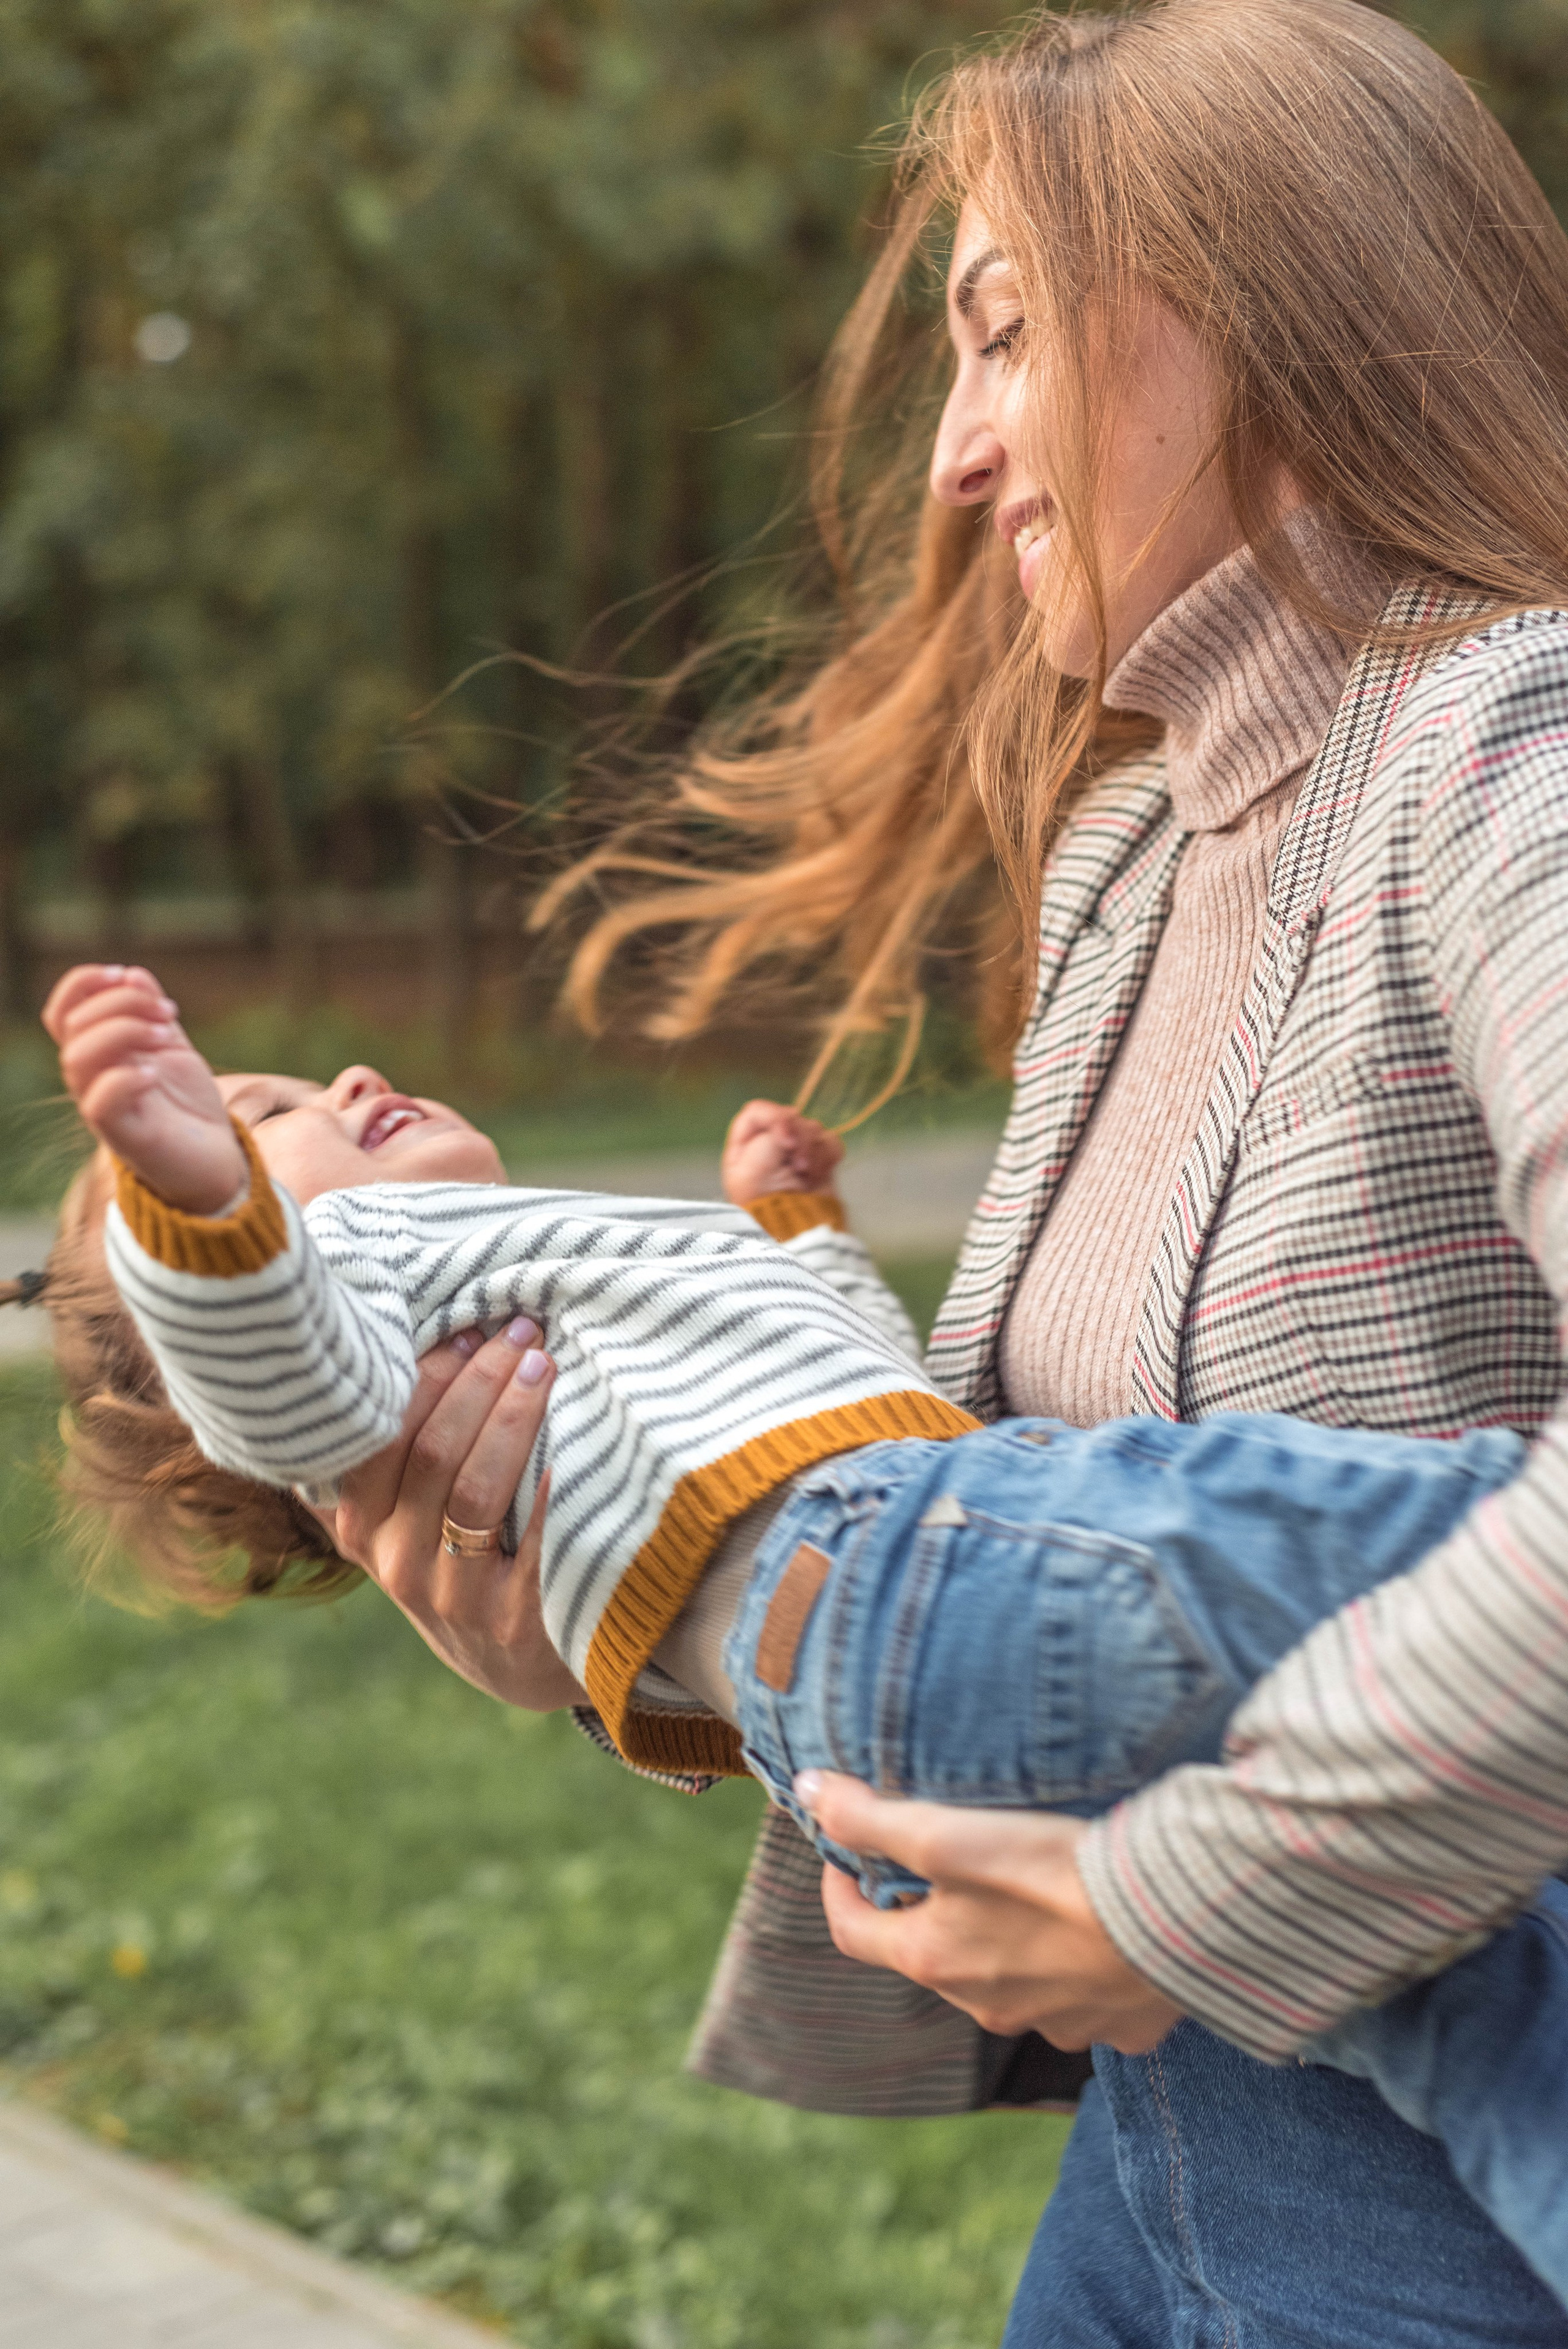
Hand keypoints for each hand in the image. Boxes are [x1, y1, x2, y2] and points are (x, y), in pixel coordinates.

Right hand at [42, 962, 244, 1213]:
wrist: (216, 1157)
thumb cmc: (187, 1104)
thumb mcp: (172, 1047)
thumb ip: (151, 1014)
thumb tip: (133, 974)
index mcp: (98, 1054)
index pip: (62, 1012)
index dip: (82, 983)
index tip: (124, 974)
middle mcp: (91, 1079)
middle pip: (74, 1027)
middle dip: (121, 1004)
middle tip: (168, 1012)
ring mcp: (102, 1107)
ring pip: (77, 1059)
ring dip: (123, 1033)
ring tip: (166, 1036)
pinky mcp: (123, 1135)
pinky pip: (98, 1104)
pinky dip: (124, 1079)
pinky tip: (154, 1074)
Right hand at [309, 1316, 585, 1710]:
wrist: (520, 1667)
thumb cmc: (465, 1566)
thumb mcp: (406, 1525)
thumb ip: (388, 1461)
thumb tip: (387, 1346)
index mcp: (362, 1529)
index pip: (380, 1437)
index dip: (427, 1376)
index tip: (469, 1330)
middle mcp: (397, 1565)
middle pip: (432, 1453)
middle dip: (480, 1379)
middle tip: (521, 1331)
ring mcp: (454, 1597)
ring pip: (477, 1488)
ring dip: (515, 1414)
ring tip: (545, 1364)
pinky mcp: (515, 1620)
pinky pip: (535, 1538)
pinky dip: (552, 1483)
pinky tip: (573, 1441)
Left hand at [722, 1099, 843, 1205]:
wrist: (797, 1234)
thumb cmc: (766, 1206)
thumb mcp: (753, 1168)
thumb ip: (771, 1135)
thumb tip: (793, 1120)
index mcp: (745, 1145)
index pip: (758, 1111)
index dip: (776, 1119)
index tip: (787, 1142)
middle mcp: (769, 1144)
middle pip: (791, 1116)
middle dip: (800, 1140)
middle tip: (799, 1167)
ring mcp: (796, 1151)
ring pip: (813, 1129)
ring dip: (813, 1154)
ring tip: (806, 1178)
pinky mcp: (819, 1160)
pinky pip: (831, 1143)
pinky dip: (827, 1159)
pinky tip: (817, 1178)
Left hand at [802, 1773, 1185, 2053]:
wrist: (1173, 1919)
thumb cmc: (1052, 1872)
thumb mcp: (949, 1835)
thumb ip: (873, 1818)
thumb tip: (808, 1790)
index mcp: (935, 1962)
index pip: (854, 1932)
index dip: (840, 1889)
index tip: (845, 1855)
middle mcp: (984, 2007)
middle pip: (932, 1955)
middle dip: (928, 1910)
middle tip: (945, 1860)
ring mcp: (1051, 2023)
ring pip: (1004, 1979)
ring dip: (1001, 1940)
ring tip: (1025, 1886)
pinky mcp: (1112, 2025)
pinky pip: (1076, 1996)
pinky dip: (1070, 1965)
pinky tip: (1096, 1925)